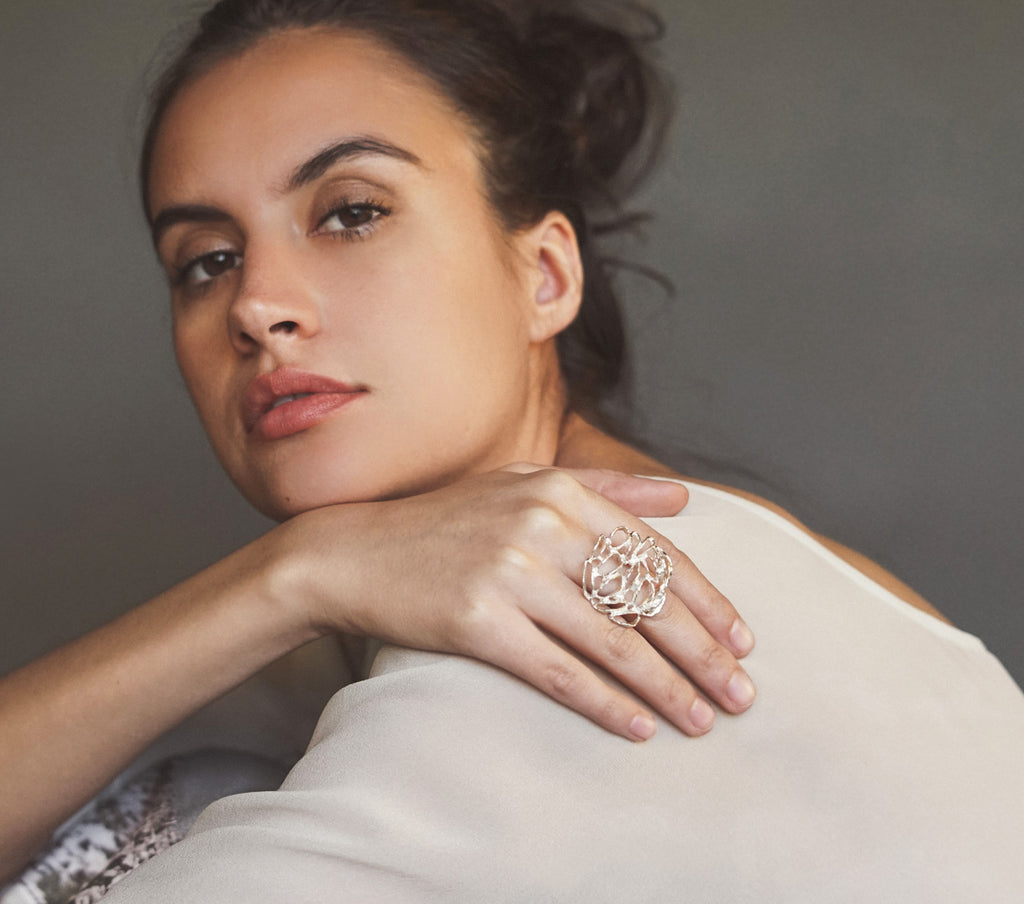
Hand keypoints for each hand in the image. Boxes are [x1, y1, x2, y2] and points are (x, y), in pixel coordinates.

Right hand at [274, 466, 754, 739]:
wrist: (356, 552)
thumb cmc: (447, 522)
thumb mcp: (524, 485)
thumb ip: (607, 488)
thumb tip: (682, 499)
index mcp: (561, 490)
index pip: (656, 554)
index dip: (708, 602)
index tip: (742, 641)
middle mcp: (542, 525)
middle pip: (646, 599)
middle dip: (703, 652)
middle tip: (742, 694)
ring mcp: (510, 571)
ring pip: (612, 641)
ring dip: (666, 688)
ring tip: (703, 720)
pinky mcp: (480, 620)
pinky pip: (560, 671)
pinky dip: (606, 704)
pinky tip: (638, 727)